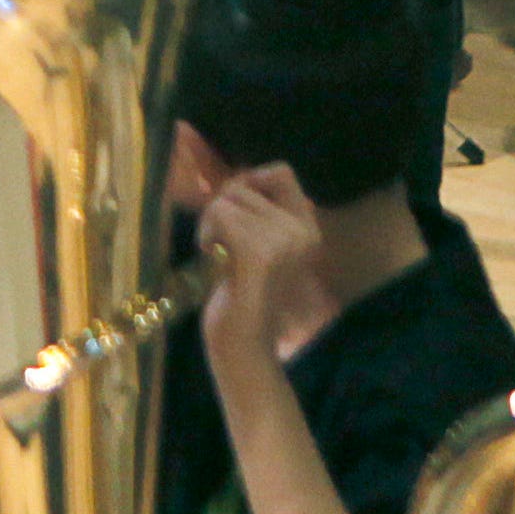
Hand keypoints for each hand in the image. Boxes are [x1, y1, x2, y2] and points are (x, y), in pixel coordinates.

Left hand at [197, 162, 336, 362]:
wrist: (243, 341)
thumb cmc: (239, 291)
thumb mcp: (253, 242)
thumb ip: (252, 210)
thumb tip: (238, 176)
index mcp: (307, 228)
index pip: (282, 172)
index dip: (247, 180)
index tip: (232, 211)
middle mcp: (303, 232)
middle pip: (244, 184)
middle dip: (219, 208)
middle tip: (220, 243)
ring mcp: (286, 242)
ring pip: (227, 199)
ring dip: (210, 223)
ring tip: (218, 254)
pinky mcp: (262, 254)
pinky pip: (221, 214)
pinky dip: (207, 232)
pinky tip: (212, 256)